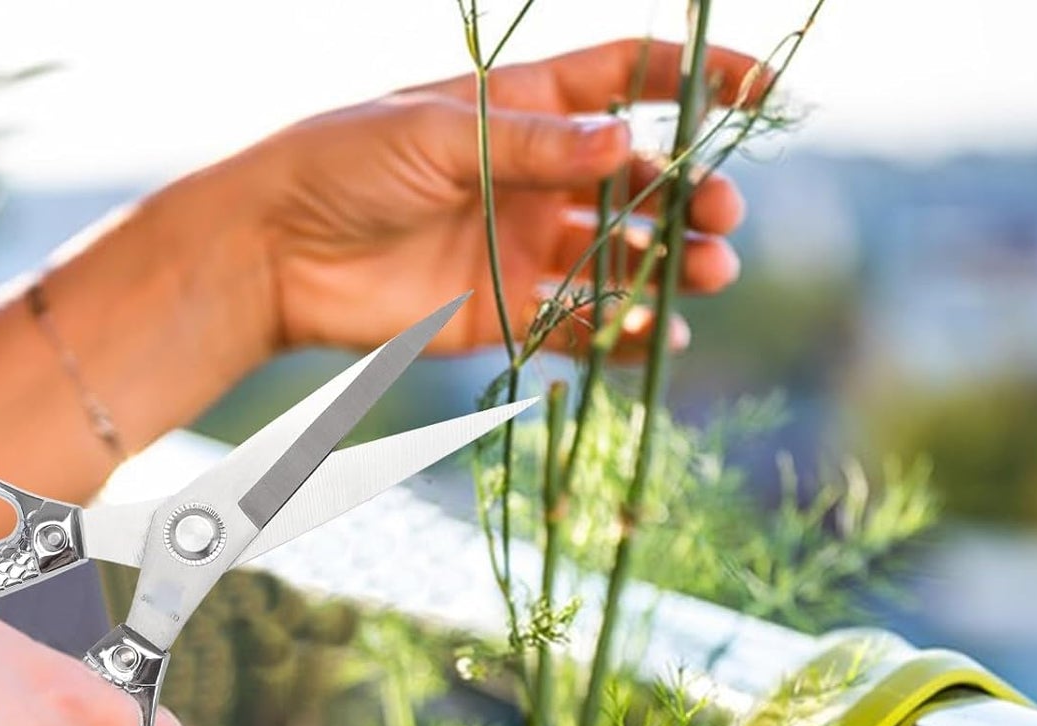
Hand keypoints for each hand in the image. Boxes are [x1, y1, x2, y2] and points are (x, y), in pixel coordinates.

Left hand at [250, 38, 766, 357]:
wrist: (277, 252)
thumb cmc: (345, 164)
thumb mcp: (440, 135)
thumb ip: (533, 144)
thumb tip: (631, 140)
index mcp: (521, 108)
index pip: (626, 79)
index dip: (696, 80)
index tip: (759, 95)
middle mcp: (532, 175)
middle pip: (635, 180)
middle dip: (686, 195)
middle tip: (719, 217)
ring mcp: (522, 244)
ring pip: (617, 255)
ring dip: (667, 265)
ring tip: (707, 275)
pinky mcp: (504, 310)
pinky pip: (578, 323)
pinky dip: (621, 332)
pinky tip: (658, 337)